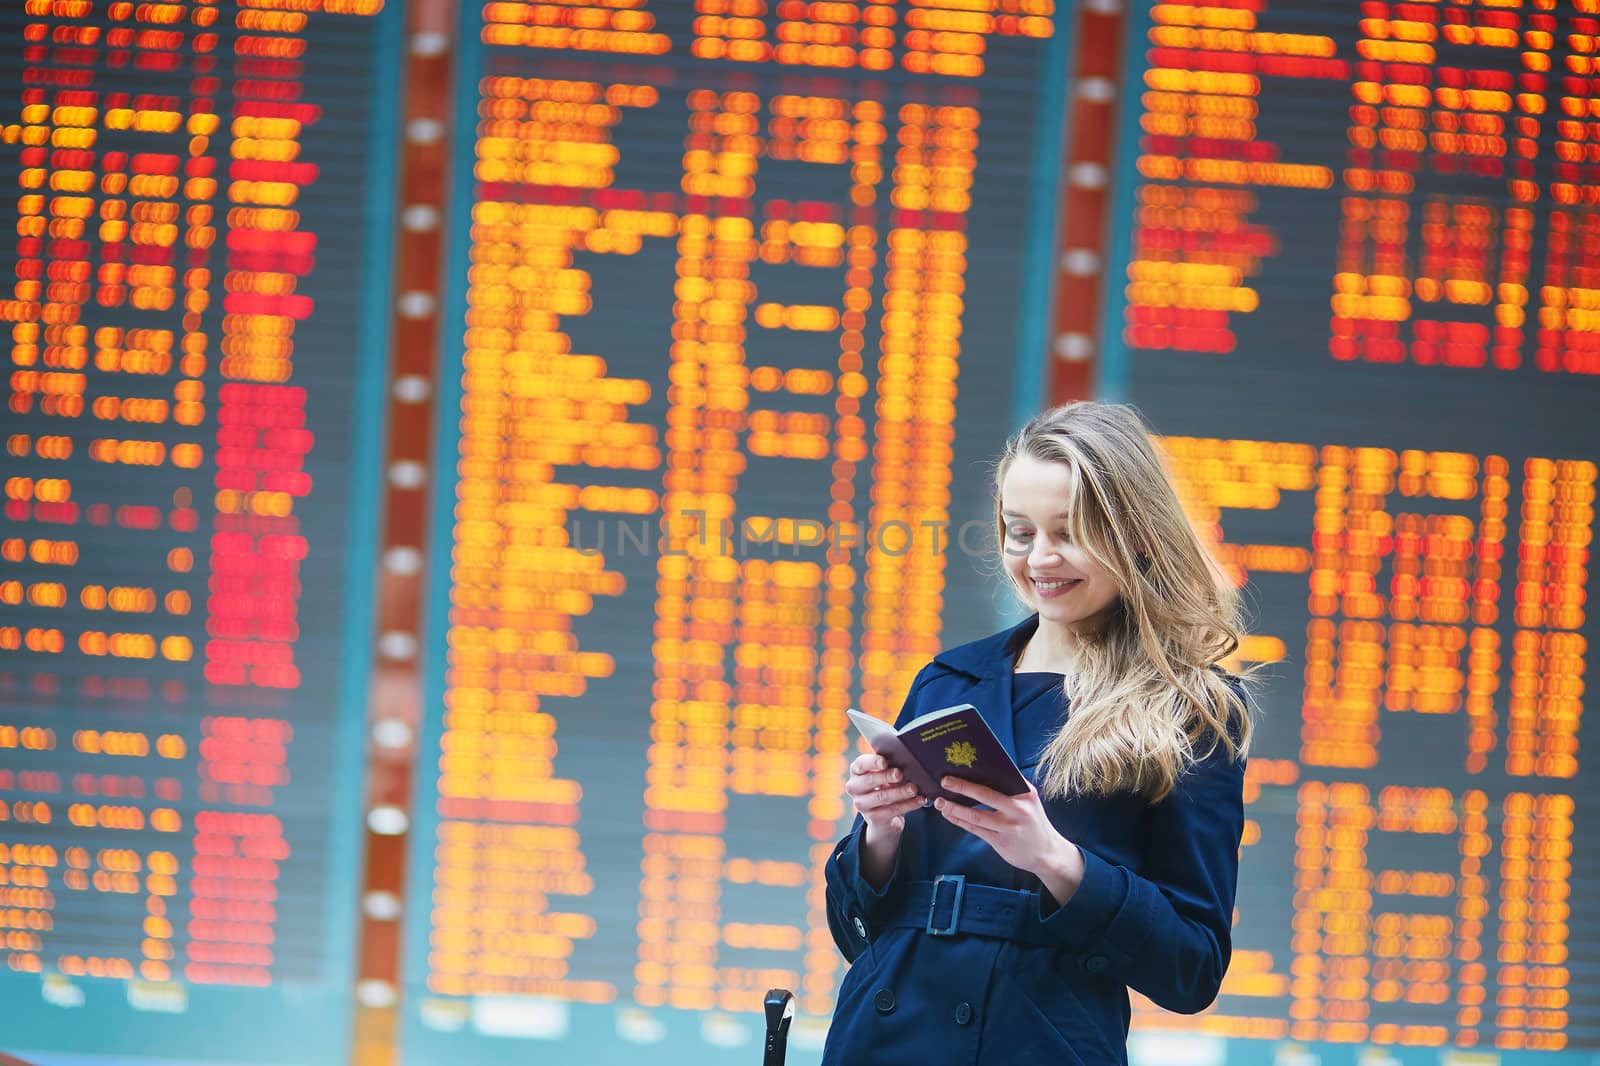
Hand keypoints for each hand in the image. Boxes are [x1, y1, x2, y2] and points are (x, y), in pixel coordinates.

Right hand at [845, 753, 924, 840]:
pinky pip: (892, 810)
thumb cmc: (884, 786)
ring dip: (900, 792)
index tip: (884, 762)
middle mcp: (854, 788)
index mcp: (856, 772)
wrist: (881, 817)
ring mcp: (862, 804)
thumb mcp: (883, 774)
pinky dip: (908, 804)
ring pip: (882, 796)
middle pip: (869, 780)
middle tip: (900, 774)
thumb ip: (889, 767)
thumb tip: (907, 760)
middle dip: (886, 776)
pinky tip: (919, 800)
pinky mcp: (874, 818)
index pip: (861, 764)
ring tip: (914, 788)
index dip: (872, 762)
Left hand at [934, 777, 1085, 905]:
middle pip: (984, 794)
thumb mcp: (1029, 802)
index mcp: (1025, 793)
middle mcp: (1018, 809)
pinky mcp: (1001, 841)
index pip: (999, 778)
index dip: (978, 771)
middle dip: (962, 787)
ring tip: (940, 802)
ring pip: (976, 816)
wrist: (1047, 853)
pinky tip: (949, 815)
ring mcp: (1009, 827)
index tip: (960, 764)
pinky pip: (976, 830)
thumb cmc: (1033, 822)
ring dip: (955, 808)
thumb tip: (982, 772)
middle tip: (944, 781)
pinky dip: (960, 821)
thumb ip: (1012, 788)